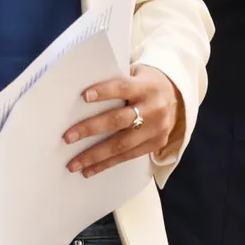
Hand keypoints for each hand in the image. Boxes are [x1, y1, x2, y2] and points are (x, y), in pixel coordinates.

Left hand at [64, 65, 181, 176]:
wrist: (177, 97)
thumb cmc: (145, 83)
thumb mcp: (136, 74)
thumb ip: (116, 81)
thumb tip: (79, 93)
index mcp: (146, 86)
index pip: (123, 87)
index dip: (104, 92)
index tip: (83, 96)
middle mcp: (153, 108)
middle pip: (118, 120)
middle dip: (91, 129)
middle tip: (68, 137)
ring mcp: (156, 129)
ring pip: (122, 145)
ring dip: (95, 156)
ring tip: (74, 164)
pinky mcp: (156, 144)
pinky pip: (127, 157)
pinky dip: (106, 164)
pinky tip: (89, 170)